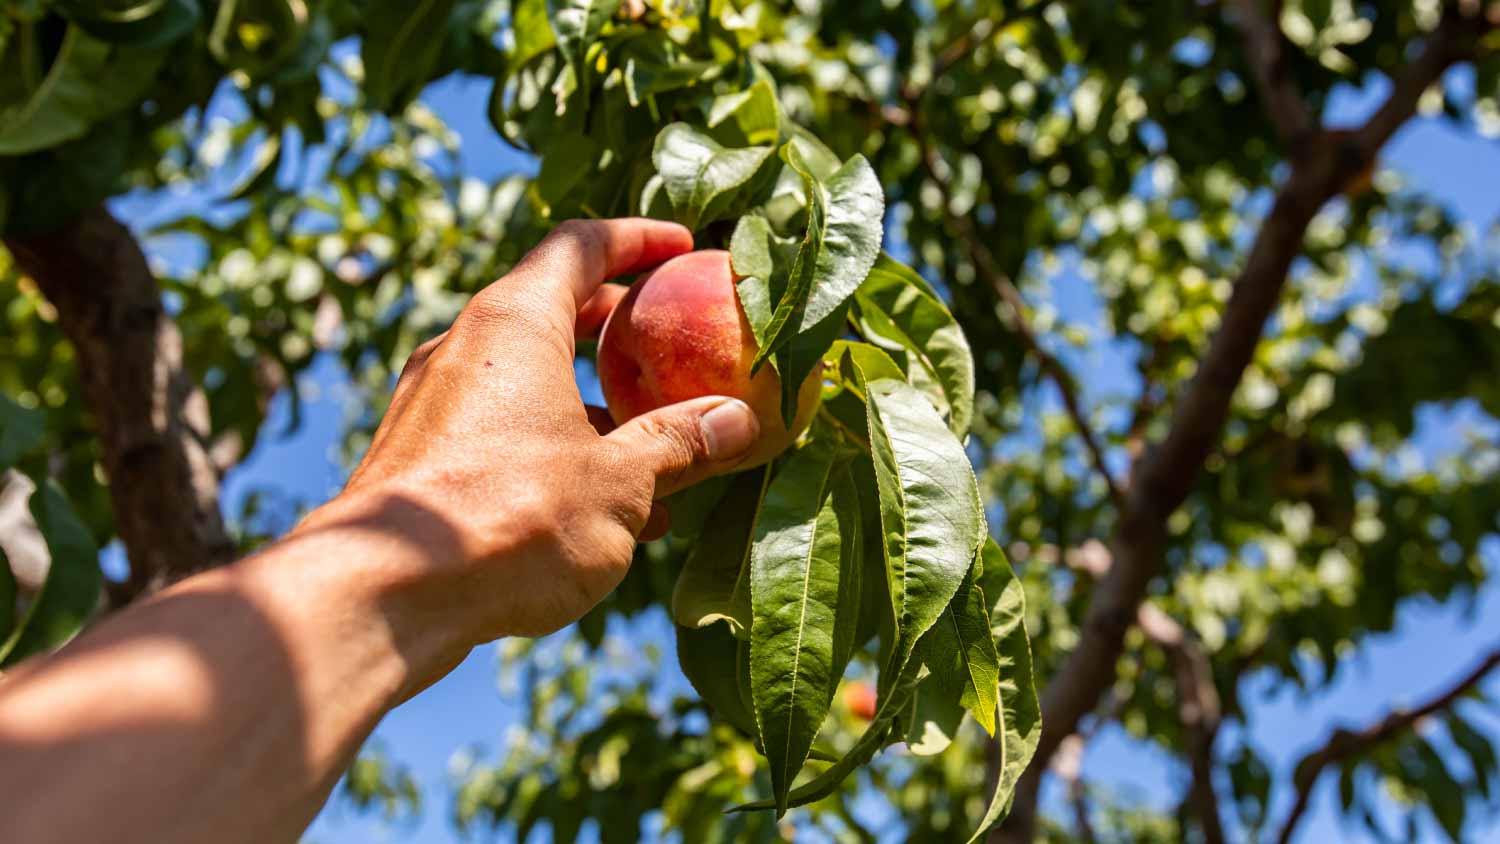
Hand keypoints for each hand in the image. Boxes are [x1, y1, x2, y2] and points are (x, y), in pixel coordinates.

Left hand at [305, 219, 760, 647]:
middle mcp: (464, 348)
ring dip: (594, 408)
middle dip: (617, 328)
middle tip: (672, 344)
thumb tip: (736, 419)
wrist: (383, 594)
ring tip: (658, 458)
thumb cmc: (512, 516)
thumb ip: (678, 443)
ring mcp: (433, 404)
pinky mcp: (419, 459)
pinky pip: (500, 431)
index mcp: (514, 322)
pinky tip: (603, 515)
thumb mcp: (619, 481)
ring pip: (528, 382)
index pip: (579, 246)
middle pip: (551, 310)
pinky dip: (555, 449)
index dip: (636, 240)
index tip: (683, 245)